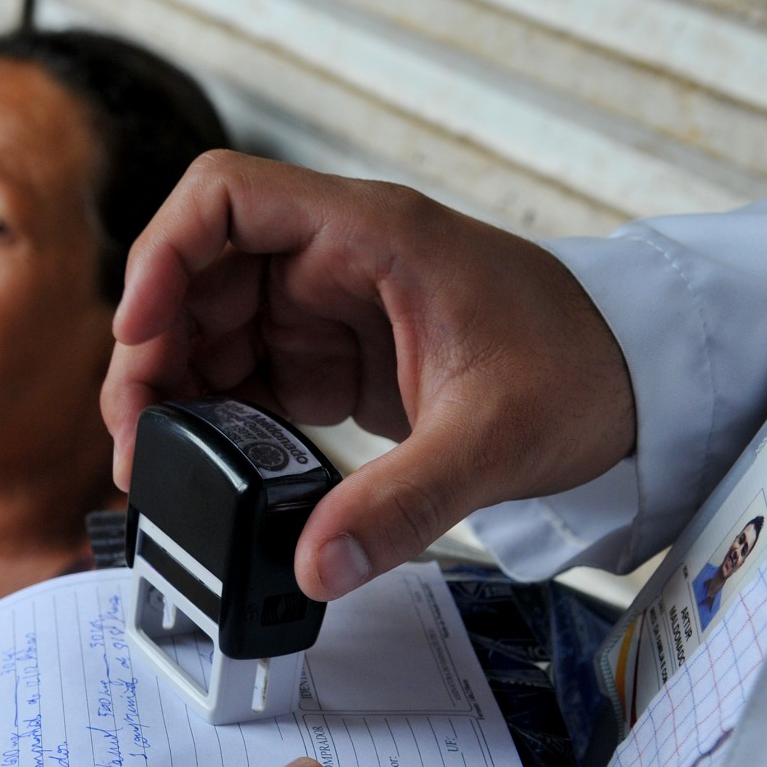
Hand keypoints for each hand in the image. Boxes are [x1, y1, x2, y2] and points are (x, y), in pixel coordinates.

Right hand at [102, 152, 634, 599]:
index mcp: (370, 236)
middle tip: (136, 440)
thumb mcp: (495, 439)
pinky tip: (203, 465)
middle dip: (150, 355)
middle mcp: (332, 259)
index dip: (162, 256)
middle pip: (192, 277)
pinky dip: (209, 418)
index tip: (140, 332)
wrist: (629, 383)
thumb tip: (314, 567)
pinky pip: (240, 375)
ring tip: (155, 462)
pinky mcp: (326, 358)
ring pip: (203, 329)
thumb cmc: (583, 368)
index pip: (225, 199)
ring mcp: (323, 308)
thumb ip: (402, 506)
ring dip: (169, 392)